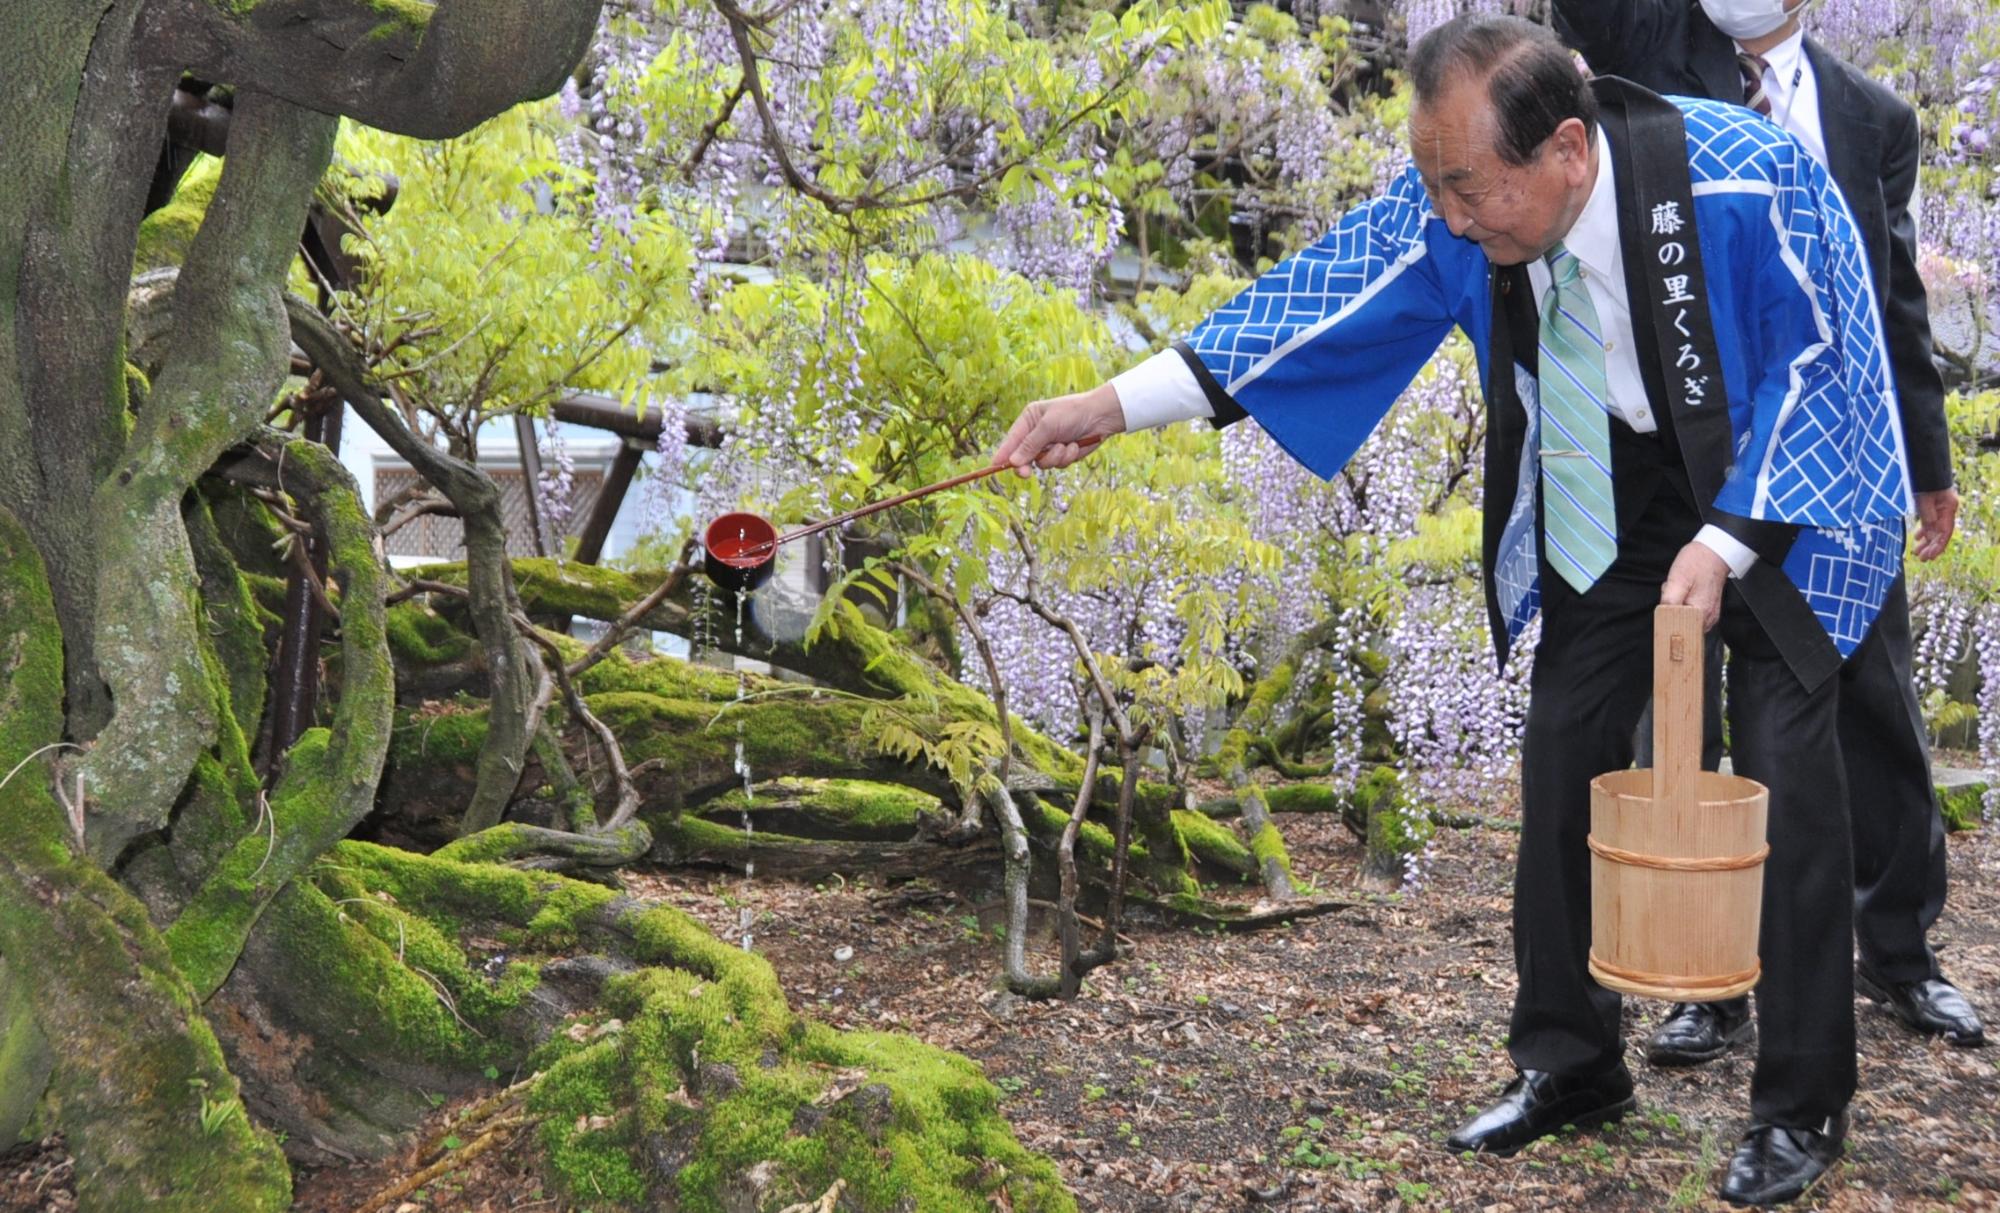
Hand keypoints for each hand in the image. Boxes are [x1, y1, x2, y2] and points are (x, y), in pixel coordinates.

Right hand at [992, 384, 1124, 473]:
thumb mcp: (1048, 426)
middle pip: (1023, 457)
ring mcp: (1050, 445)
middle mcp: (1036, 434)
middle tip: (1026, 474)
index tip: (995, 466)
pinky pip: (1058, 464)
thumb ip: (1030, 445)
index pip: (1011, 440)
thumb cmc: (1073, 413)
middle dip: (1027, 464)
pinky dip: (1067, 457)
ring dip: (1055, 457)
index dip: (1003, 454)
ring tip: (1066, 445)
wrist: (1101, 416)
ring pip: (1042, 464)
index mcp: (1029, 420)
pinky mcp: (1063, 454)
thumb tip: (1013, 462)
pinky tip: (1075, 445)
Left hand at [1660, 542, 1728, 630]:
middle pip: (1679, 624)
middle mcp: (1707, 618)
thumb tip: (1663, 617)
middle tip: (1675, 592)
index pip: (1675, 629)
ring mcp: (1709, 616)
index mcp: (1700, 613)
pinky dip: (1684, 604)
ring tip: (1681, 589)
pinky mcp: (1709, 611)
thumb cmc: (1697, 563)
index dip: (1666, 617)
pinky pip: (1690, 613)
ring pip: (1683, 619)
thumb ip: (1670, 601)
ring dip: (1676, 606)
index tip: (1666, 604)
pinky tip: (1685, 592)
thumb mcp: (1678, 579)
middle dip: (1670, 610)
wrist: (1714, 553)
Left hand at [1912, 488, 1958, 560]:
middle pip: (1940, 533)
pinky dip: (1923, 531)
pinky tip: (1917, 538)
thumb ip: (1927, 514)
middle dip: (1931, 547)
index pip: (1945, 532)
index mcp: (1948, 508)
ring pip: (1934, 529)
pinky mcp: (1931, 508)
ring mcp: (1939, 510)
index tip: (1930, 556)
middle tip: (1922, 559)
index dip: (1938, 546)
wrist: (1924, 470)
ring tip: (1917, 552)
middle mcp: (1946, 511)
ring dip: (1926, 542)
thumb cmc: (1924, 482)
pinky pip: (1929, 523)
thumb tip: (1928, 531)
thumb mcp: (1924, 498)